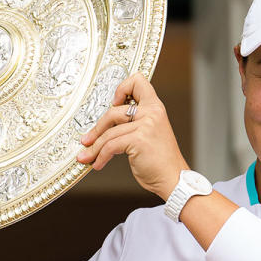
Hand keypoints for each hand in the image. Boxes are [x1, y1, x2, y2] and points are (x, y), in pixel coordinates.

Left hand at [77, 72, 188, 199]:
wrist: (173, 179)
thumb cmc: (160, 160)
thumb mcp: (150, 133)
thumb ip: (135, 122)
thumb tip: (106, 125)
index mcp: (155, 107)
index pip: (138, 81)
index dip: (122, 89)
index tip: (113, 103)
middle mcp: (152, 112)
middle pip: (114, 110)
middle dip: (97, 128)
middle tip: (87, 140)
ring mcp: (146, 125)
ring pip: (109, 132)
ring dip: (94, 147)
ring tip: (87, 156)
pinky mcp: (139, 139)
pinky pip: (111, 146)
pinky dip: (101, 156)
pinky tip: (99, 164)